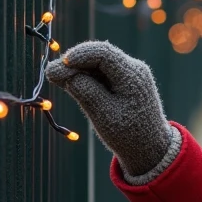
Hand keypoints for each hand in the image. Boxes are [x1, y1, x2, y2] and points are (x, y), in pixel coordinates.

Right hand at [45, 40, 171, 177]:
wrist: (149, 148)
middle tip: (51, 74)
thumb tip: (57, 69)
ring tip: (58, 80)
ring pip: (99, 63)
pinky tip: (72, 85)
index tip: (59, 66)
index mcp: (133, 75)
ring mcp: (131, 73)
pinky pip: (103, 72)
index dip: (78, 55)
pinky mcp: (125, 81)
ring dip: (79, 70)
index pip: (103, 53)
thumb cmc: (128, 134)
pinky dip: (87, 77)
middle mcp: (134, 69)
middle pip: (100, 55)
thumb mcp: (102, 114)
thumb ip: (82, 90)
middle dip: (74, 63)